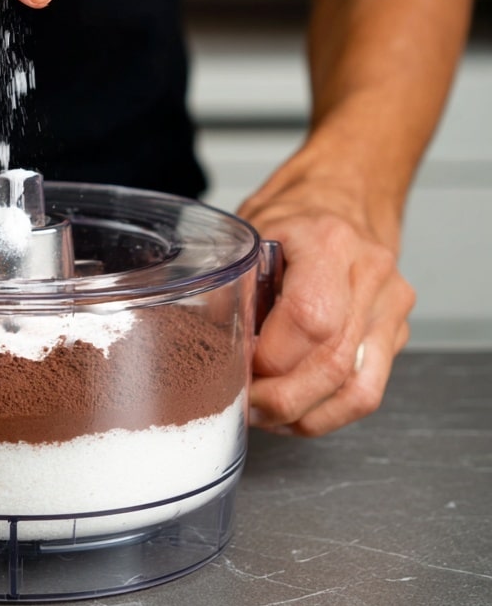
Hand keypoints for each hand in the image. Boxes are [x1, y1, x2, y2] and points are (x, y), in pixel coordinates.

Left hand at [239, 176, 413, 436]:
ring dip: (306, 415)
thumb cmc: (295, 209)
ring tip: (267, 414)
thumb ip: (232, 283)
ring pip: (358, 391)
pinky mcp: (396, 331)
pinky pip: (368, 389)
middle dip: (281, 399)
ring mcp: (390, 306)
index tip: (235, 367)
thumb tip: (209, 342)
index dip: (268, 359)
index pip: (309, 320)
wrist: (347, 190)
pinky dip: (329, 411)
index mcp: (329, 241)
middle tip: (244, 403)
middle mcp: (369, 274)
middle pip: (333, 364)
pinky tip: (298, 410)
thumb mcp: (250, 231)